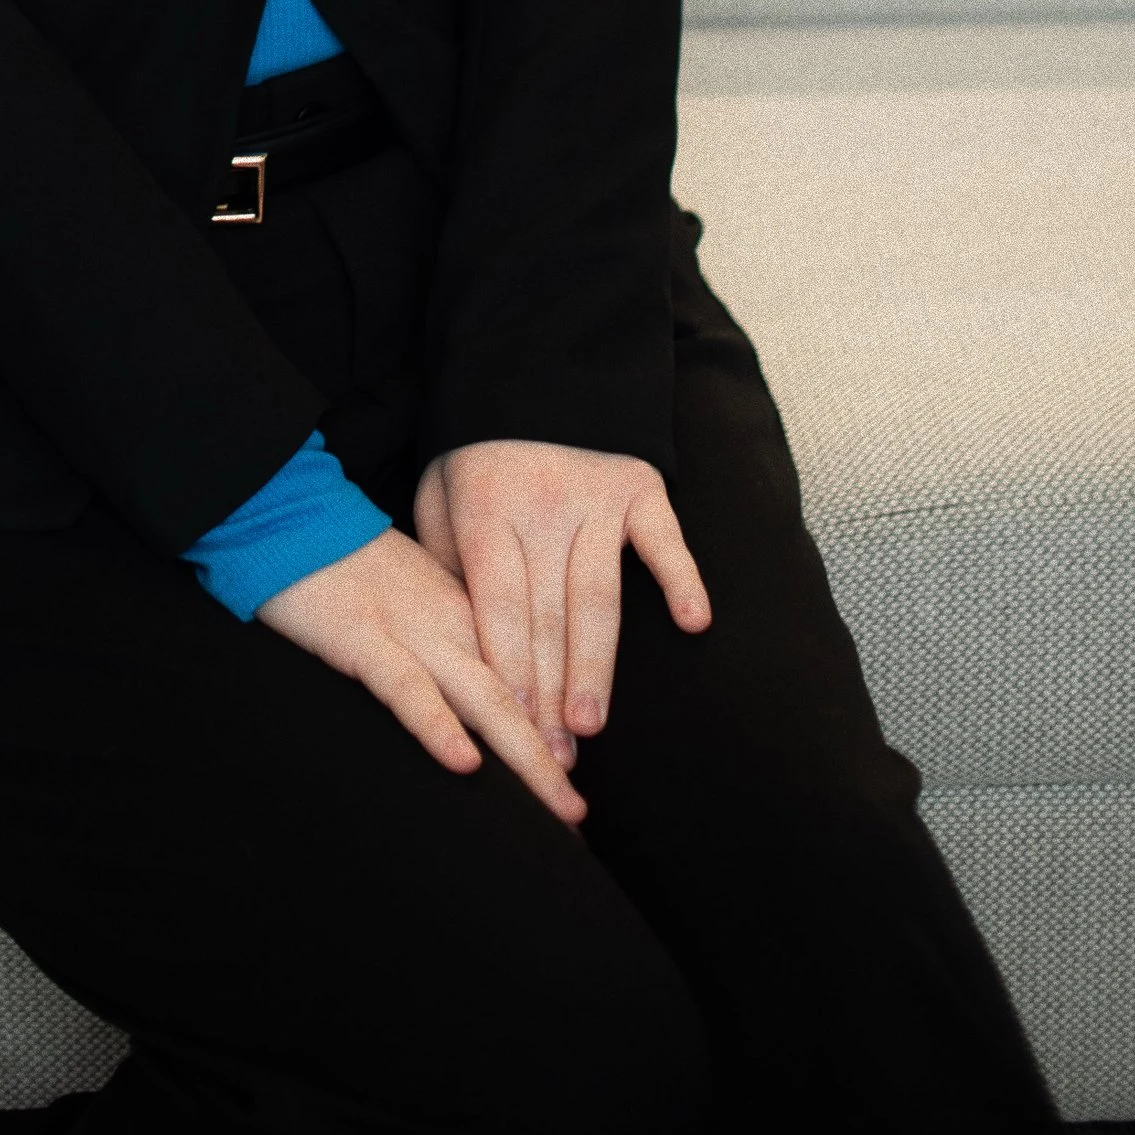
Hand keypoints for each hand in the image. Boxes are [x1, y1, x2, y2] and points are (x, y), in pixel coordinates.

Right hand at [256, 527, 586, 822]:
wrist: (295, 518)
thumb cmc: (354, 568)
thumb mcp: (419, 600)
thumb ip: (455, 638)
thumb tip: (490, 699)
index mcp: (470, 616)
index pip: (528, 683)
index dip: (555, 737)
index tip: (576, 793)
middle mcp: (455, 626)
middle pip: (521, 699)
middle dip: (552, 761)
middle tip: (580, 816)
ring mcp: (413, 632)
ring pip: (484, 699)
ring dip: (526, 756)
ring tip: (558, 803)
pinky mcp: (364, 640)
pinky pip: (407, 689)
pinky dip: (438, 727)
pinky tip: (464, 763)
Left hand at [415, 440, 709, 769]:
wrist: (532, 381)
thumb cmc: (480, 462)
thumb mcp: (440, 498)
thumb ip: (446, 563)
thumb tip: (459, 645)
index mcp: (486, 508)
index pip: (497, 602)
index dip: (507, 664)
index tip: (512, 721)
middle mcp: (542, 505)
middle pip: (546, 613)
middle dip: (547, 689)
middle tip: (552, 753)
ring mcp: (595, 496)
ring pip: (596, 596)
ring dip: (595, 666)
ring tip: (590, 724)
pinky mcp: (640, 488)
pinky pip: (663, 539)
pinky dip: (681, 578)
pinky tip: (694, 622)